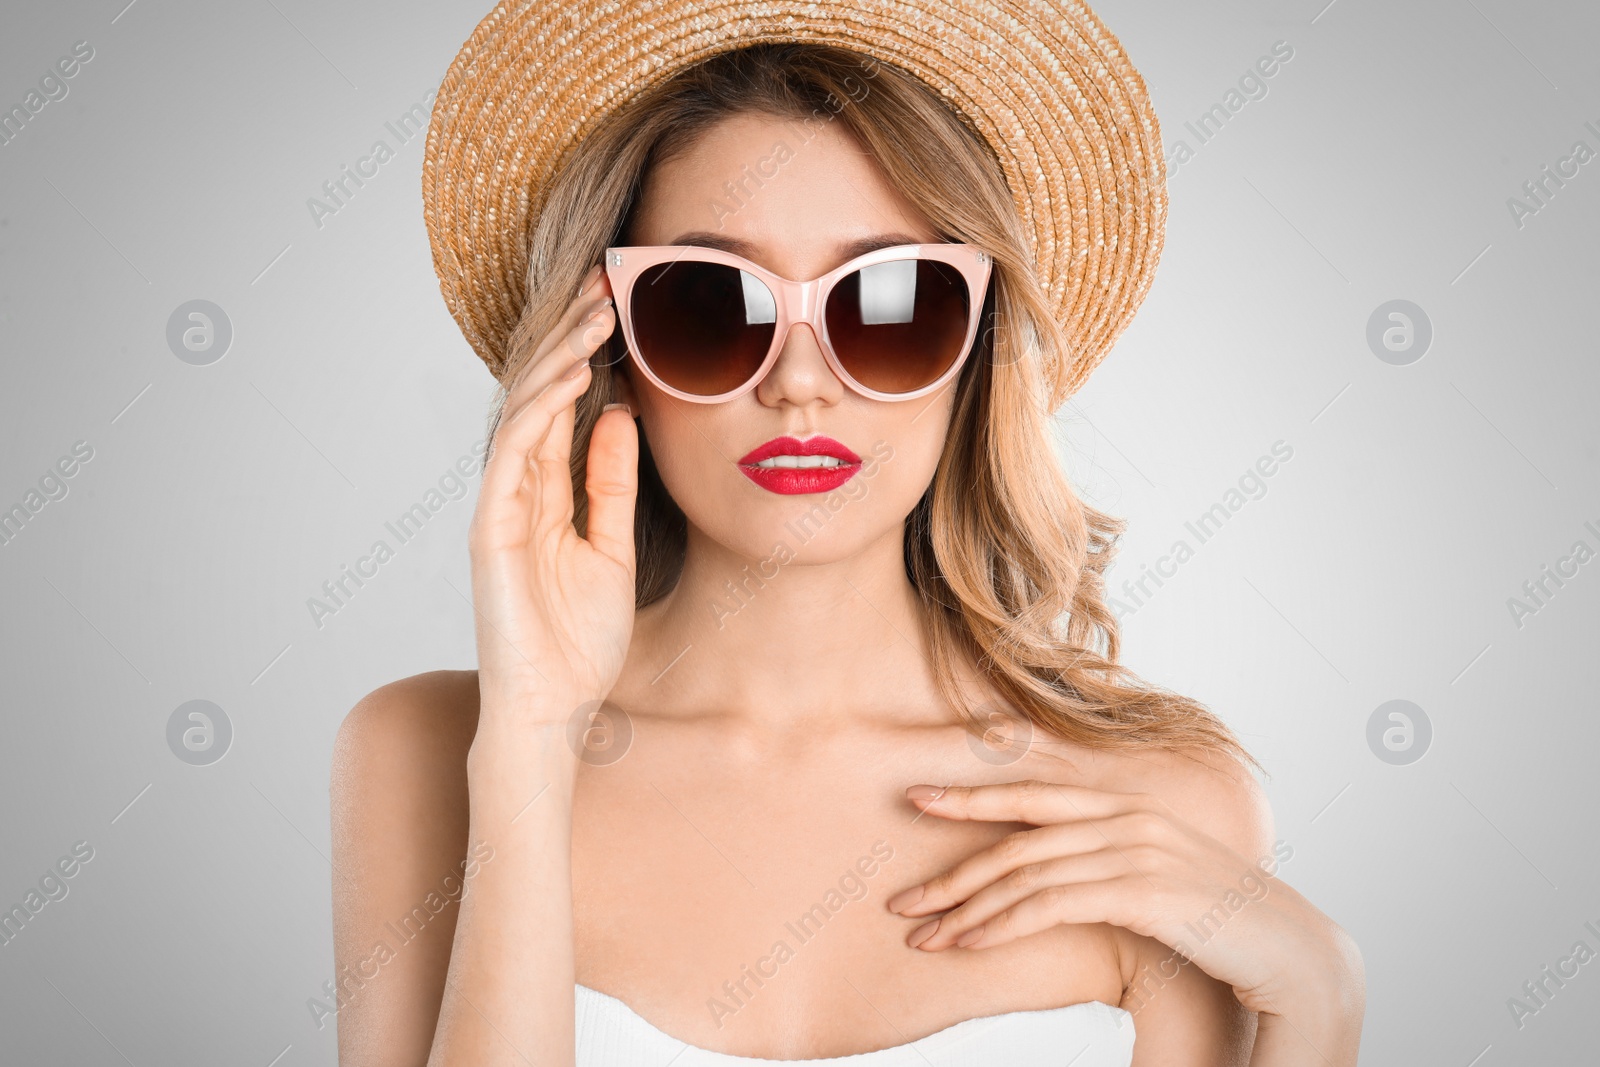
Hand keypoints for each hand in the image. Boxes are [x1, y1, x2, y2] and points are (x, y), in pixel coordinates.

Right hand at [468, 264, 636, 721]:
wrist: (554, 709)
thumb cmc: (580, 642)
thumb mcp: (611, 548)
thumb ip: (610, 484)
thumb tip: (618, 416)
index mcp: (545, 497)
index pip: (563, 410)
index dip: (587, 358)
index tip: (619, 311)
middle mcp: (517, 493)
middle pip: (541, 399)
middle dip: (572, 341)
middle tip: (606, 287)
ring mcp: (500, 508)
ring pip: (524, 414)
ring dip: (560, 360)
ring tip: (596, 315)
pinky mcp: (490, 528)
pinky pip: (514, 455)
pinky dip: (543, 411)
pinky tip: (573, 376)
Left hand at [886, 781, 1362, 1023]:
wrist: (1295, 954)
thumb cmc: (1222, 928)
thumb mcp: (1157, 882)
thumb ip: (1108, 869)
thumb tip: (1058, 884)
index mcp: (1128, 807)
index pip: (1034, 794)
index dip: (972, 793)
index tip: (917, 797)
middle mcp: (1128, 817)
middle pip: (1017, 836)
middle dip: (953, 869)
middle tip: (900, 899)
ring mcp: (1137, 849)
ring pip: (1027, 873)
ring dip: (967, 908)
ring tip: (923, 936)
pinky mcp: (1144, 890)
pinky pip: (1053, 903)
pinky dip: (1003, 923)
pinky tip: (969, 942)